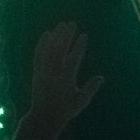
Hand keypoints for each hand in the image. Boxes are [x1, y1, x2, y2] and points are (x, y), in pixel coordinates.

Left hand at [18, 23, 104, 139]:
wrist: (44, 116)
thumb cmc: (66, 110)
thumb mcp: (81, 101)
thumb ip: (91, 88)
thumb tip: (101, 77)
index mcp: (67, 78)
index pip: (74, 58)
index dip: (79, 46)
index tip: (84, 35)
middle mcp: (54, 72)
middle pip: (60, 50)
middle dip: (66, 36)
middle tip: (71, 24)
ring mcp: (44, 71)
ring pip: (49, 50)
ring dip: (55, 36)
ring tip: (61, 25)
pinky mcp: (37, 71)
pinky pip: (39, 55)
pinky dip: (42, 44)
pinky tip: (46, 34)